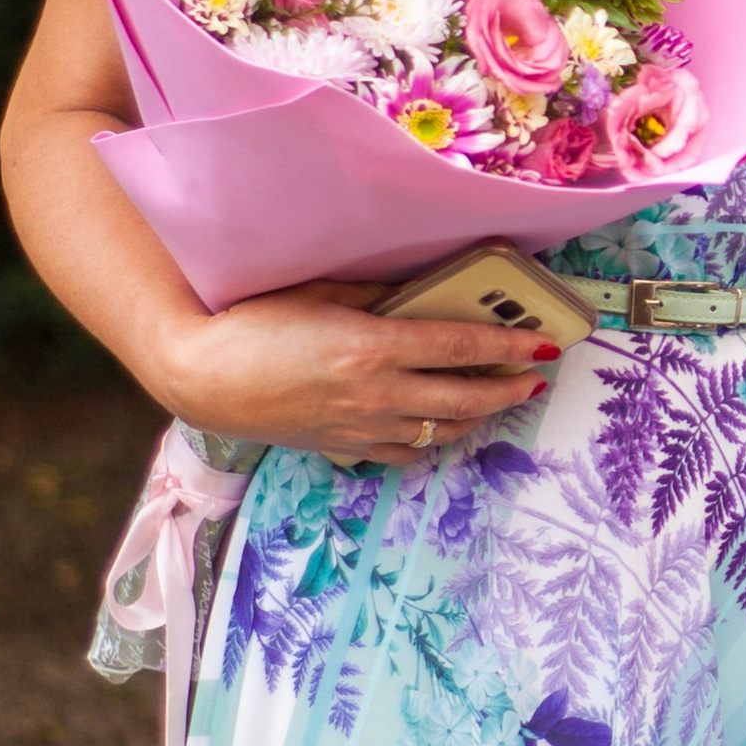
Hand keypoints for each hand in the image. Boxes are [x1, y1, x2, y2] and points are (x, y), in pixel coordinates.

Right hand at [158, 283, 562, 467]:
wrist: (201, 378)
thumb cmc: (251, 323)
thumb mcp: (318, 292)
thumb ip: (375, 294)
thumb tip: (420, 292)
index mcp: (372, 347)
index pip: (461, 348)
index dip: (509, 346)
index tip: (543, 344)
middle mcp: (376, 393)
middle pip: (464, 396)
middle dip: (508, 388)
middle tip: (536, 377)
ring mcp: (361, 427)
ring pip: (440, 429)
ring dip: (478, 417)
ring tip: (500, 401)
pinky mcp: (344, 447)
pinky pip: (404, 453)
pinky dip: (432, 441)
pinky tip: (444, 428)